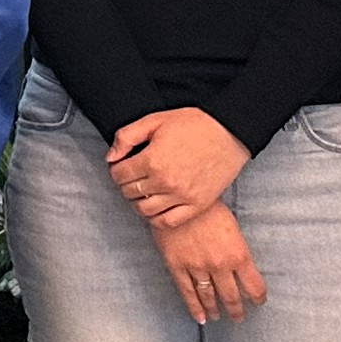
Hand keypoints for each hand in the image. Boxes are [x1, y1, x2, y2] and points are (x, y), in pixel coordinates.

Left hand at [106, 107, 250, 227]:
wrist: (230, 132)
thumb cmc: (193, 124)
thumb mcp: (154, 121)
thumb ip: (126, 137)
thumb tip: (110, 158)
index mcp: (152, 160)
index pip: (118, 175)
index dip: (116, 169)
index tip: (122, 165)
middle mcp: (166, 182)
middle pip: (129, 192)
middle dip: (125, 184)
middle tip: (132, 176)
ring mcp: (183, 196)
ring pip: (145, 210)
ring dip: (138, 201)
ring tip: (143, 190)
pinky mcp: (198, 205)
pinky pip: (168, 221)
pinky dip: (156, 218)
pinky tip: (156, 205)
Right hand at [153, 202, 263, 324]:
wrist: (177, 198)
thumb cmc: (208, 207)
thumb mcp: (232, 226)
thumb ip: (237, 249)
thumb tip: (241, 265)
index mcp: (238, 254)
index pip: (254, 286)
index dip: (258, 298)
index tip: (259, 302)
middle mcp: (220, 265)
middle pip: (232, 296)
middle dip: (236, 309)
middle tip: (238, 317)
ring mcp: (197, 267)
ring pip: (209, 296)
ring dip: (215, 310)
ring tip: (218, 317)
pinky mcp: (177, 266)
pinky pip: (187, 292)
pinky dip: (194, 307)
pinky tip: (200, 318)